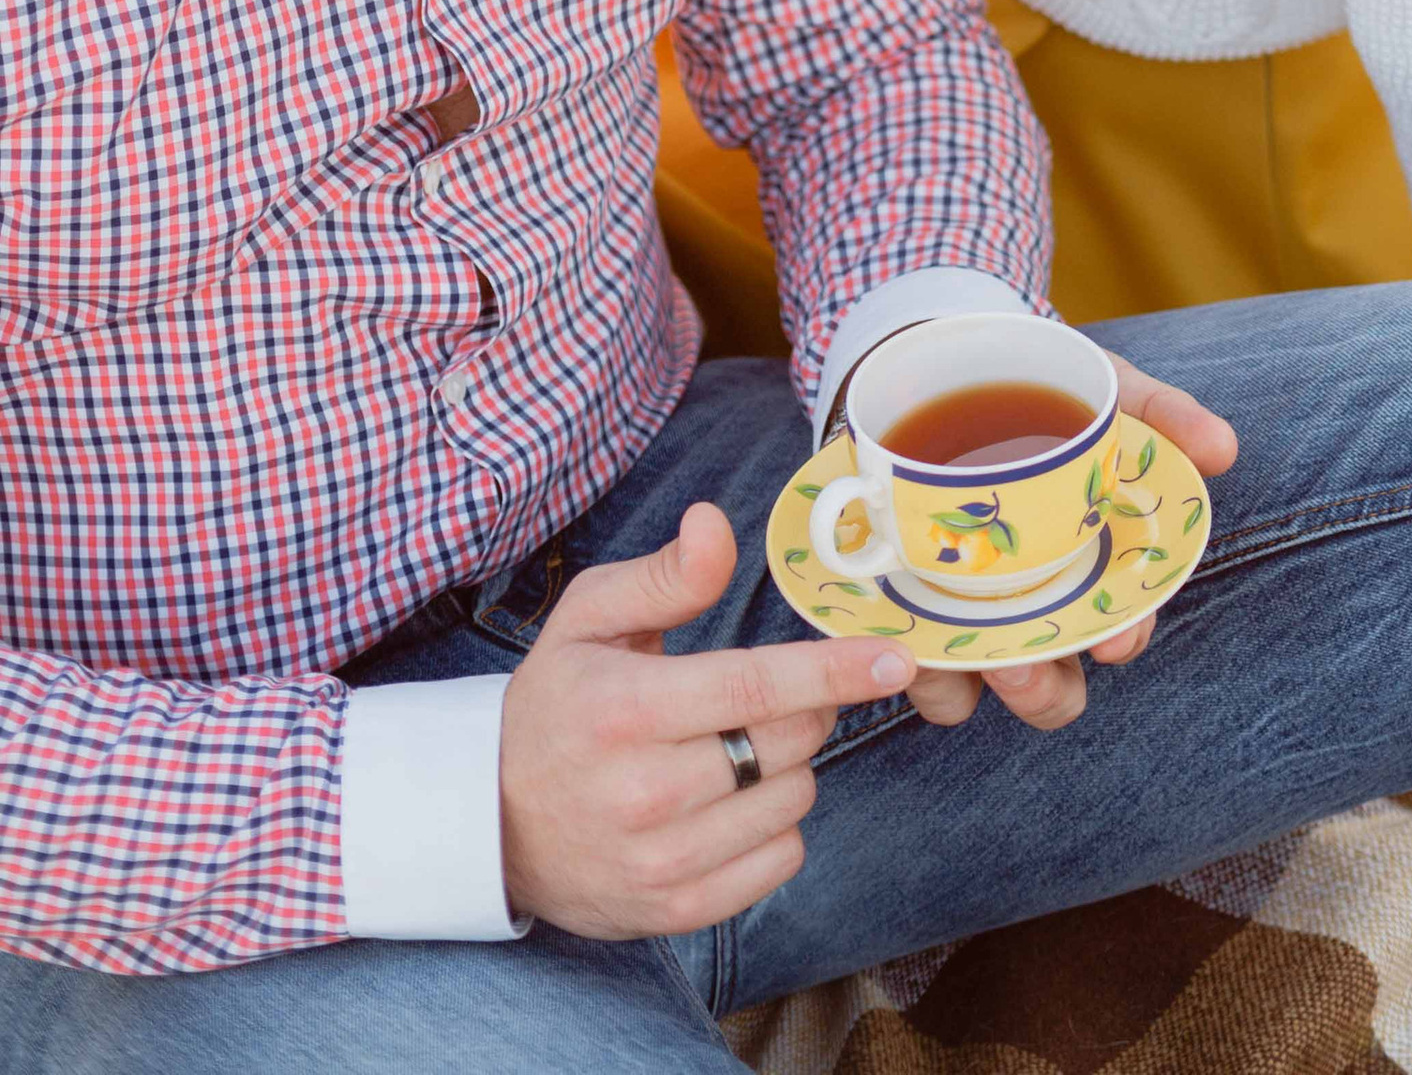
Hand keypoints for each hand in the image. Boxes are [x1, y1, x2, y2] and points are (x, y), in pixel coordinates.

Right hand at [499, 501, 919, 937]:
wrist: (487, 823)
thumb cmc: (553, 704)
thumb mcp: (589, 618)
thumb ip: (664, 575)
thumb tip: (718, 527)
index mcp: (626, 710)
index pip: (756, 688)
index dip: (836, 671)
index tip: (896, 658)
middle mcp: (645, 792)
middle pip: (789, 741)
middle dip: (809, 705)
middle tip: (773, 693)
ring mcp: (661, 861)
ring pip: (793, 800)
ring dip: (789, 765)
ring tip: (735, 749)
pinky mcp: (673, 911)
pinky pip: (779, 861)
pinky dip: (776, 826)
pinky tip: (732, 803)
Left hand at [903, 351, 1235, 740]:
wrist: (947, 363)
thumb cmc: (1043, 392)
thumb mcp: (1107, 394)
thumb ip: (1164, 418)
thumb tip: (1225, 448)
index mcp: (1088, 574)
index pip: (1121, 631)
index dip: (1123, 640)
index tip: (1112, 639)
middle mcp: (1030, 610)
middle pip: (1051, 690)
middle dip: (1040, 693)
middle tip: (1019, 664)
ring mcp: (965, 616)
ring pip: (970, 695)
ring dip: (961, 691)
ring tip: (947, 655)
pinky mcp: (904, 607)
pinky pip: (902, 666)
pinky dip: (898, 666)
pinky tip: (893, 640)